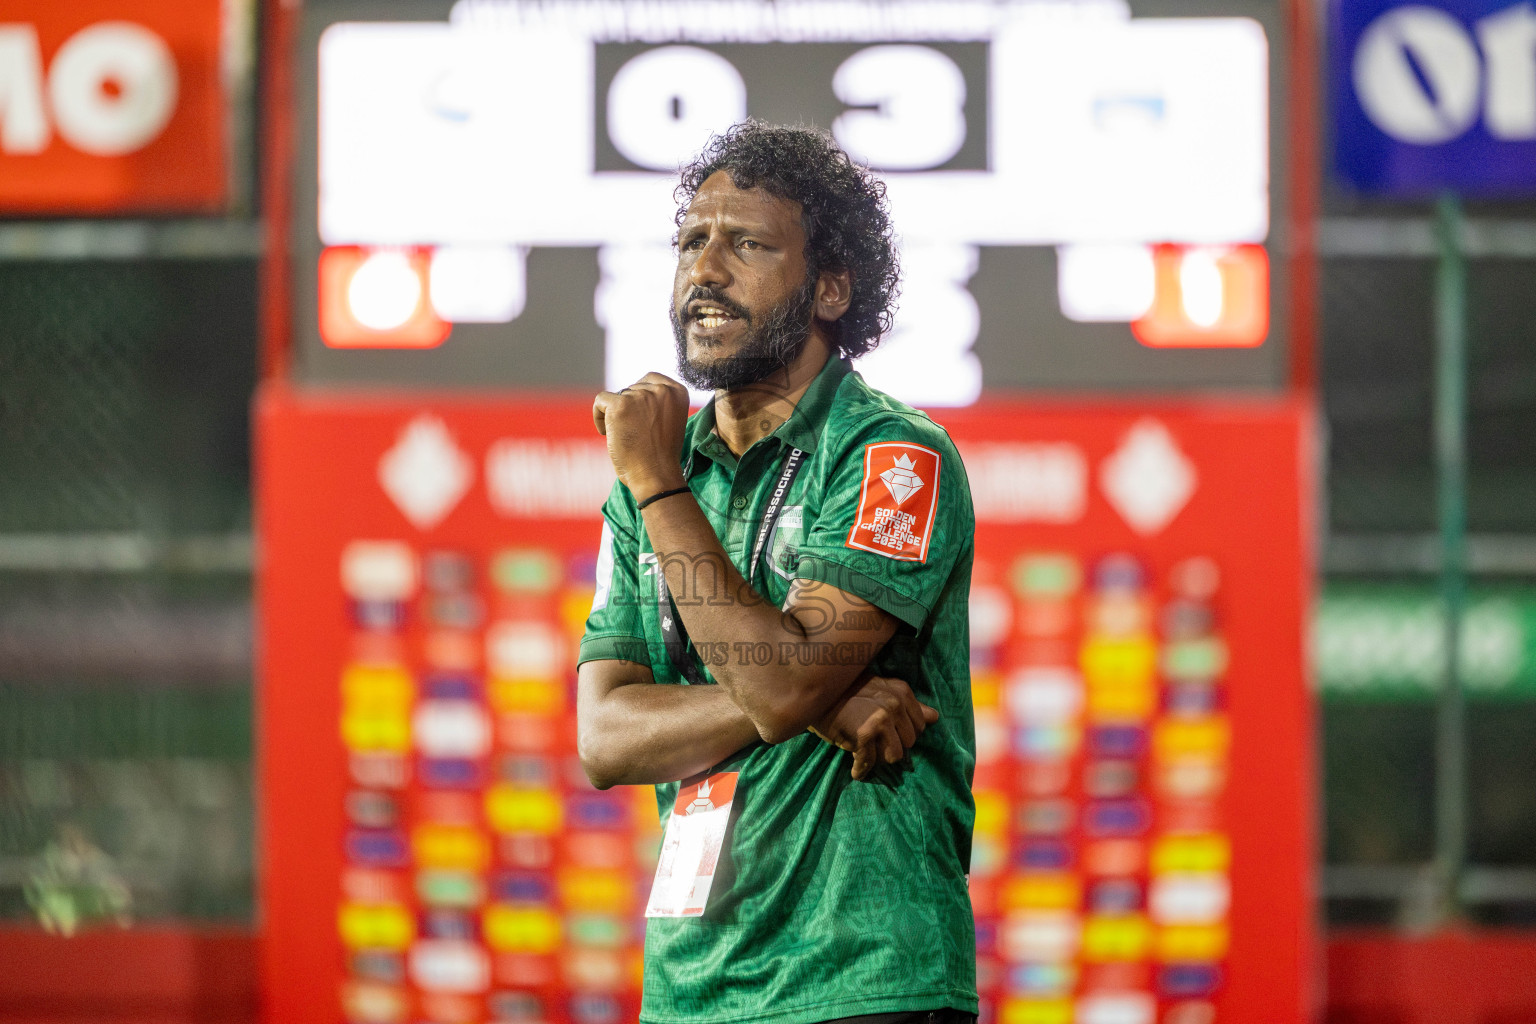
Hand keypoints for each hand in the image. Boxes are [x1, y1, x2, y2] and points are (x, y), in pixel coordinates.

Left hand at [592, 373, 689, 497]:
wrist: (656, 475)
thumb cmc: (660, 455)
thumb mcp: (668, 420)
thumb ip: (657, 402)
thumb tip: (632, 391)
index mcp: (678, 391)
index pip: (650, 380)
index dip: (640, 398)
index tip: (641, 420)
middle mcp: (661, 390)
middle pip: (631, 388)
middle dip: (628, 409)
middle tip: (635, 433)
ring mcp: (640, 396)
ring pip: (616, 396)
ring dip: (614, 416)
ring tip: (625, 436)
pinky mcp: (620, 405)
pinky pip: (600, 400)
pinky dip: (598, 418)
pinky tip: (607, 433)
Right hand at [810, 672, 938, 780]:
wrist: (815, 691)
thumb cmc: (847, 692)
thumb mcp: (882, 690)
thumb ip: (909, 705)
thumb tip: (935, 717)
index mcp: (902, 692)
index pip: (920, 726)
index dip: (903, 734)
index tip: (887, 735)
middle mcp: (895, 704)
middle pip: (909, 743)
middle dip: (891, 746)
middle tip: (873, 744)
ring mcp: (881, 719)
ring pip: (895, 755)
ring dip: (879, 758)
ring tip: (865, 753)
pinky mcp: (864, 734)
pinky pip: (869, 762)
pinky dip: (861, 769)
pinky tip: (855, 770)